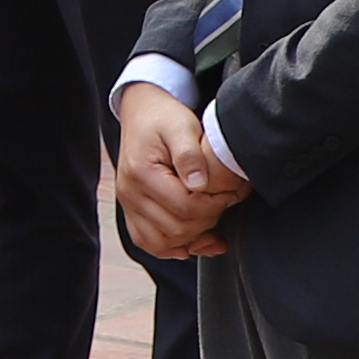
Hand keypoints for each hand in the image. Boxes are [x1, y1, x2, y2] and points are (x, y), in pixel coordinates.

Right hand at [112, 84, 240, 261]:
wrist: (142, 112)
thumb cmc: (164, 117)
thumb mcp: (181, 126)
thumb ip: (190, 154)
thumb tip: (198, 184)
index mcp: (141, 173)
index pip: (185, 208)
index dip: (214, 206)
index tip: (229, 193)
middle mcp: (129, 193)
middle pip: (176, 229)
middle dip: (207, 221)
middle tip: (224, 203)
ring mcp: (128, 205)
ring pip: (162, 243)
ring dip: (191, 238)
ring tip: (211, 222)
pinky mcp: (132, 211)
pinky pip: (149, 243)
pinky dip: (173, 246)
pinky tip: (194, 239)